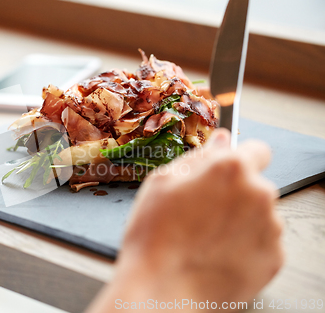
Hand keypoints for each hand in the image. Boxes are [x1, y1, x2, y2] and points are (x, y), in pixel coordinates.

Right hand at [87, 129, 283, 311]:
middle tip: (202, 212)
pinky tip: (216, 254)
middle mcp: (259, 194)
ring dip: (240, 220)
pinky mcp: (273, 258)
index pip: (257, 149)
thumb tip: (221, 141)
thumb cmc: (155, 234)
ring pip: (259, 214)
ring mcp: (270, 228)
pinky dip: (245, 246)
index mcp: (232, 169)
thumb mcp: (162, 182)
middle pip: (255, 185)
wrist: (162, 288)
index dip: (241, 159)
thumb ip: (198, 156)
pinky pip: (262, 243)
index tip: (228, 172)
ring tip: (205, 237)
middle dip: (235, 193)